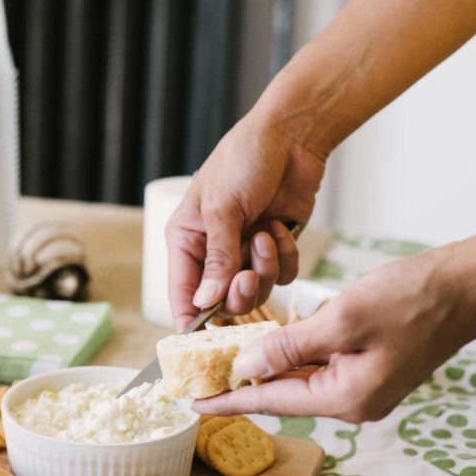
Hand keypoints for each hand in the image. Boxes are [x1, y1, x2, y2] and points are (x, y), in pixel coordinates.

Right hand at [166, 112, 327, 329]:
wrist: (292, 135)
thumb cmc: (244, 160)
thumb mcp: (222, 210)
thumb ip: (216, 260)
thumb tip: (205, 303)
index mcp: (187, 241)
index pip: (183, 294)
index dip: (191, 319)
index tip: (203, 340)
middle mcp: (214, 252)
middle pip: (223, 301)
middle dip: (239, 292)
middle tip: (247, 274)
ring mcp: (246, 251)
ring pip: (256, 291)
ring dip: (265, 268)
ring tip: (267, 235)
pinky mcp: (277, 248)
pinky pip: (283, 276)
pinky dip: (286, 257)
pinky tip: (282, 228)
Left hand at [192, 236, 475, 421]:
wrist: (469, 285)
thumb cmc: (413, 298)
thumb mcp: (341, 319)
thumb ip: (288, 347)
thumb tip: (244, 369)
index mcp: (346, 398)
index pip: (271, 403)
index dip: (227, 402)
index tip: (191, 405)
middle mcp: (352, 401)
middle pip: (281, 394)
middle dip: (240, 384)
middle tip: (197, 377)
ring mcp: (362, 386)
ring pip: (298, 377)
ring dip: (264, 366)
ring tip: (219, 359)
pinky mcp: (368, 367)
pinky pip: (317, 364)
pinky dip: (291, 353)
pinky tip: (265, 341)